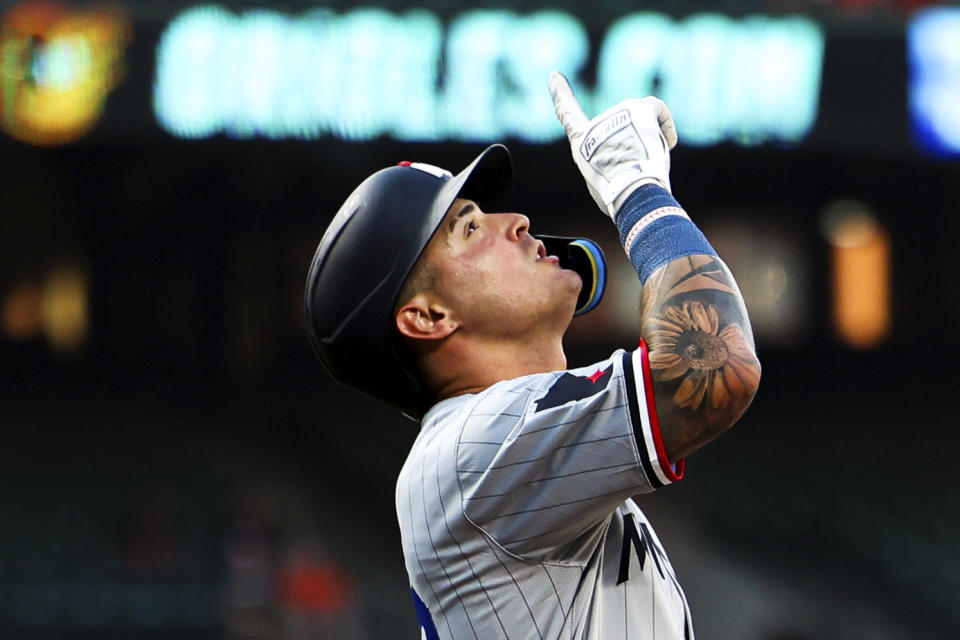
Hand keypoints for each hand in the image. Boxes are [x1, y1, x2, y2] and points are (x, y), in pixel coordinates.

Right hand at [549, 71, 677, 218]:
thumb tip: (628, 162)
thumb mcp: (602, 182)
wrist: (632, 187)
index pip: (567, 113)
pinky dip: (665, 125)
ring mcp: (619, 111)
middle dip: (631, 144)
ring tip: (650, 161)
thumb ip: (609, 163)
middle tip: (639, 167)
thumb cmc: (619, 194)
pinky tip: (668, 144)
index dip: (561, 94)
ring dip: (648, 138)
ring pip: (640, 119)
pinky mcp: (641, 108)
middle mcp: (597, 122)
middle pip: (620, 127)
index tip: (555, 76)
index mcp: (581, 142)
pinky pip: (657, 109)